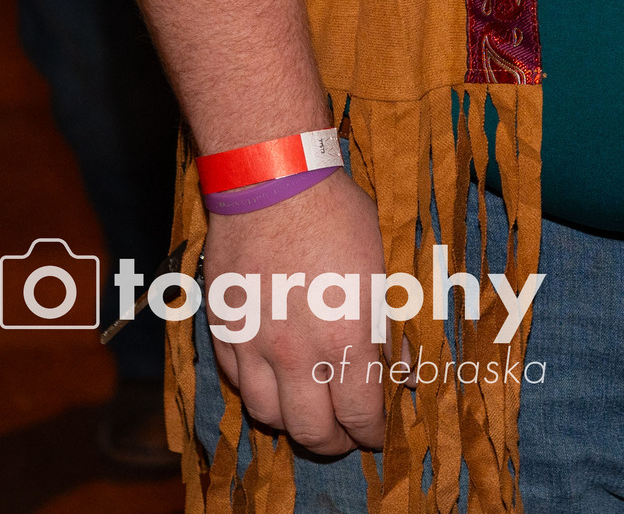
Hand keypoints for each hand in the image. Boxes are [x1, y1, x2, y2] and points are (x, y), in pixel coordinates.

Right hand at [201, 170, 392, 456]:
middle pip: (311, 429)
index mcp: (344, 337)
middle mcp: (295, 351)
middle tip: (346, 436)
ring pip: (268, 415)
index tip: (378, 434)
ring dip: (292, 423)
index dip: (372, 432)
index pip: (360, 412)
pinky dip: (257, 393)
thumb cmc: (337, 217)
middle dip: (334, 441)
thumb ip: (386, 328)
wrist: (272, 181)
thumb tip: (399, 371)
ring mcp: (253, 343)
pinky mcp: (224, 329)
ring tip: (309, 415)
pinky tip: (275, 384)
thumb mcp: (381, 270)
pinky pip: (236, 383)